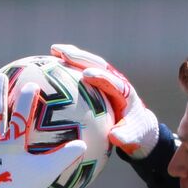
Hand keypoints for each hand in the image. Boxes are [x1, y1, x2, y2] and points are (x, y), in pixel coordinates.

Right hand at [51, 44, 159, 159]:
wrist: (136, 123)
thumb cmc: (133, 131)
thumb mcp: (133, 136)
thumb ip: (125, 135)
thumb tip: (114, 137)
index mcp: (125, 93)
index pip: (113, 82)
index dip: (101, 76)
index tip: (86, 75)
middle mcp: (115, 80)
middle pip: (99, 64)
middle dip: (82, 58)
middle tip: (63, 53)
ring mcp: (106, 77)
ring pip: (89, 62)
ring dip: (72, 55)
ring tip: (53, 50)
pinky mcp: (98, 79)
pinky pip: (81, 69)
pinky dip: (67, 64)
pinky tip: (50, 62)